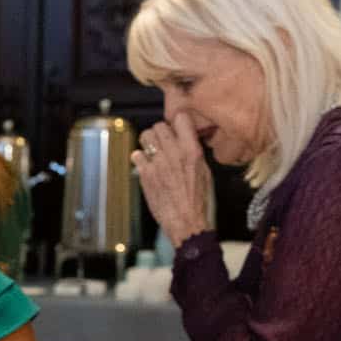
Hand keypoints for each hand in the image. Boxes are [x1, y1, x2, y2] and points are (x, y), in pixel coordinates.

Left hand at [131, 113, 212, 242]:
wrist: (186, 221)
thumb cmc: (198, 199)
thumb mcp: (204, 171)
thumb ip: (193, 152)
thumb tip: (185, 138)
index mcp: (192, 151)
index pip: (181, 119)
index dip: (177, 121)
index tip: (176, 127)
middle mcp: (174, 154)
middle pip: (159, 125)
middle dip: (161, 131)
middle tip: (163, 142)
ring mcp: (158, 163)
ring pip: (145, 136)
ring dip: (148, 141)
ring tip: (153, 151)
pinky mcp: (145, 174)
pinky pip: (136, 154)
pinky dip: (140, 158)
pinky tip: (146, 165)